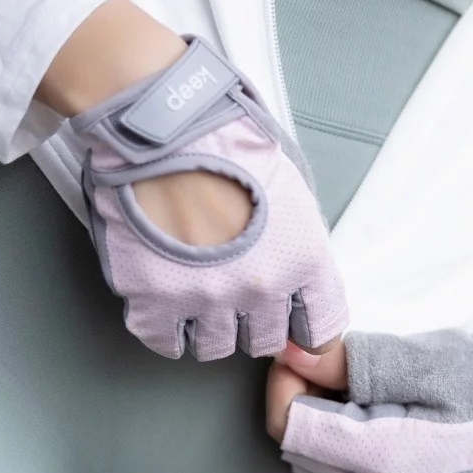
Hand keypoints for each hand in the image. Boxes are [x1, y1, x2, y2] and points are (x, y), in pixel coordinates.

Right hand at [59, 22, 348, 360]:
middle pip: (265, 341)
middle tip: (237, 296)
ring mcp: (204, 300)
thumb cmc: (230, 142)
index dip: (305, 330)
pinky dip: (168, 331)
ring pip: (215, 348)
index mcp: (301, 261)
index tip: (293, 326)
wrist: (165, 125)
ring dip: (212, 328)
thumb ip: (300, 246)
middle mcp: (259, 290)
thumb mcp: (292, 191)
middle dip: (255, 323)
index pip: (319, 329)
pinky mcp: (153, 300)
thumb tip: (299, 286)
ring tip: (199, 295)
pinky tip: (167, 307)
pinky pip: (165, 342)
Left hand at [268, 330, 472, 472]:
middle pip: (297, 446)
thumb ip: (351, 359)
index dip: (285, 382)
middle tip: (341, 363)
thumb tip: (292, 353)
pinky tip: (378, 420)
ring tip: (367, 392)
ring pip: (313, 464)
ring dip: (322, 423)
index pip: (289, 425)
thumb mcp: (424, 361)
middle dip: (304, 399)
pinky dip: (343, 446)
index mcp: (380, 460)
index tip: (307, 349)